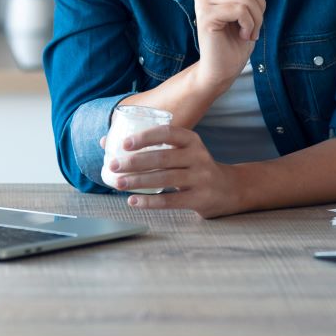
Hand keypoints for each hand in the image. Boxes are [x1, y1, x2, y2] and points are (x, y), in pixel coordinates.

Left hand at [101, 125, 240, 218]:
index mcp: (192, 141)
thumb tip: (106, 142)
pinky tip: (134, 201)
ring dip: (138, 181)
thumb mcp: (182, 152)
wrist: (229, 189)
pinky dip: (150, 202)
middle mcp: (198, 156)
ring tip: (118, 184)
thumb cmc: (195, 167)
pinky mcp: (200, 198)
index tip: (125, 143)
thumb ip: (151, 146)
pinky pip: (172, 200)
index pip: (168, 133)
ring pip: (165, 179)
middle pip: (163, 158)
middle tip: (114, 165)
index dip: (146, 137)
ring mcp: (201, 178)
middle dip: (135, 162)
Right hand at [193, 0, 264, 91]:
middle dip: (260, 3)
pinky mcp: (205, 15)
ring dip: (256, 17)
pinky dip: (249, 25)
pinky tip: (243, 35)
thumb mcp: (245, 4)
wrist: (222, 67)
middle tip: (254, 22)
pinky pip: (239, 9)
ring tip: (249, 31)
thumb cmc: (235, 36)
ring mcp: (202, 0)